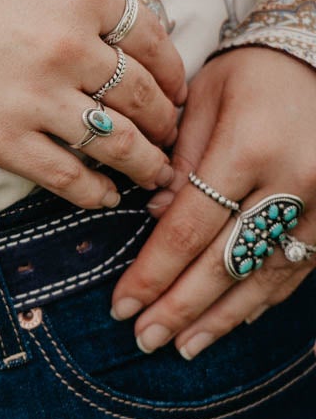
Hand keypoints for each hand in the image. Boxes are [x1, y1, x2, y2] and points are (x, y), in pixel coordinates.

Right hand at [0, 0, 187, 211]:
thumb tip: (118, 35)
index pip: (154, 41)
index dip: (173, 73)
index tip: (176, 90)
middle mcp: (70, 46)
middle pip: (144, 96)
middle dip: (166, 124)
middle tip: (171, 138)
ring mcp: (38, 96)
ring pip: (118, 143)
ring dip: (145, 165)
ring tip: (154, 176)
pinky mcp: (2, 138)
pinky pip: (68, 176)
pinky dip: (94, 191)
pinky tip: (103, 196)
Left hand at [109, 46, 315, 356]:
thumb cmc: (254, 72)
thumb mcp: (205, 99)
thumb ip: (180, 160)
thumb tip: (156, 218)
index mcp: (249, 150)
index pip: (189, 229)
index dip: (152, 273)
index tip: (121, 305)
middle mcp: (293, 183)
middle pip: (226, 263)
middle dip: (180, 307)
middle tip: (144, 339)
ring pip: (266, 277)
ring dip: (222, 317)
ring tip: (184, 346)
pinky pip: (298, 269)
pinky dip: (263, 298)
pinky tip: (234, 320)